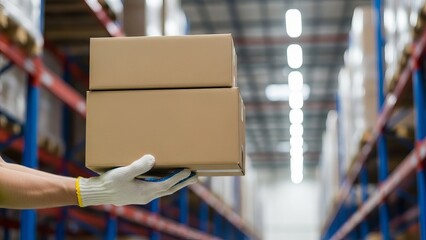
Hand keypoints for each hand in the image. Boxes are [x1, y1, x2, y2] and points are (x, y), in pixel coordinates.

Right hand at [77, 155, 197, 206]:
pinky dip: (166, 185)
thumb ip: (138, 166)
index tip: (189, 170)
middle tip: (196, 177)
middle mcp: (147, 195)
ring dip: (176, 184)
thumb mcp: (123, 172)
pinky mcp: (139, 194)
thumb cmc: (109, 183)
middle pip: (170, 189)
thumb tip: (152, 159)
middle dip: (183, 183)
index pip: (168, 183)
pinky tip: (166, 179)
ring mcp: (143, 196)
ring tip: (186, 178)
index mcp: (146, 191)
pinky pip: (158, 190)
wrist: (97, 194)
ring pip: (165, 190)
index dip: (179, 177)